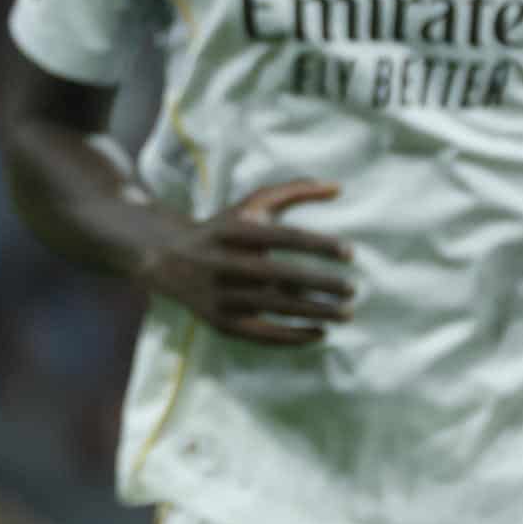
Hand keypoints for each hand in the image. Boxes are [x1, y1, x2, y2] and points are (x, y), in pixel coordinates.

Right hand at [136, 179, 352, 345]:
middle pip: (280, 275)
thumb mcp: (251, 205)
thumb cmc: (225, 230)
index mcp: (232, 230)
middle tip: (354, 289)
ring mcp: (219, 296)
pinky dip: (293, 336)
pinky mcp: (220, 322)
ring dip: (316, 312)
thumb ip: (294, 190)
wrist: (168, 260)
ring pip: (275, 307)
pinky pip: (263, 334)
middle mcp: (222, 262)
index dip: (318, 244)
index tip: (350, 252)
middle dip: (321, 283)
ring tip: (348, 313)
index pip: (282, 237)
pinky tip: (321, 332)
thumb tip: (339, 187)